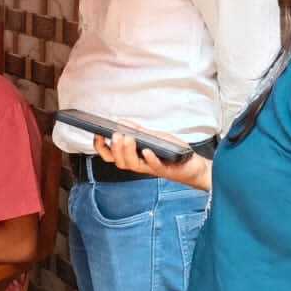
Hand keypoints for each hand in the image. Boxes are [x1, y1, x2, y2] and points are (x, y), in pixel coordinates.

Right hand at [95, 133, 212, 191]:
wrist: (193, 166)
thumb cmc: (173, 152)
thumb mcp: (154, 137)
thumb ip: (139, 131)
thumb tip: (122, 121)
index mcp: (135, 157)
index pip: (112, 156)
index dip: (102, 147)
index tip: (98, 135)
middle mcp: (140, 164)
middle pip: (119, 162)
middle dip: (114, 149)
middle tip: (116, 135)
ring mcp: (151, 168)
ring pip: (132, 165)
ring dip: (128, 152)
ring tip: (128, 138)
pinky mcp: (165, 170)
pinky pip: (154, 166)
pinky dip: (149, 159)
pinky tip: (146, 151)